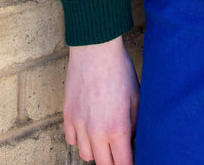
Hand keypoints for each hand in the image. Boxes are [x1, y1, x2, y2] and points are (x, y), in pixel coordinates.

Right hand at [64, 36, 139, 164]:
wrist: (95, 49)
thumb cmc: (119, 70)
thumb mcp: (136, 96)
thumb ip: (135, 124)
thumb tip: (134, 140)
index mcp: (117, 128)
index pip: (122, 164)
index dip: (129, 164)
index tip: (132, 160)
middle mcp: (96, 131)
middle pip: (104, 164)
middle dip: (114, 160)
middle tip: (120, 150)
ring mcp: (79, 125)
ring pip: (86, 156)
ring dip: (96, 151)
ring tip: (105, 138)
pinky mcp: (67, 116)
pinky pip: (72, 140)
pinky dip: (80, 139)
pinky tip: (89, 128)